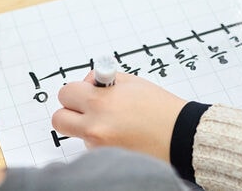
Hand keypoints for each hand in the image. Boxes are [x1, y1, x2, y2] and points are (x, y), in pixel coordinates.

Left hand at [52, 72, 187, 162]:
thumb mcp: (133, 83)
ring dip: (88, 127)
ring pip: (78, 134)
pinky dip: (102, 140)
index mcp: (100, 102)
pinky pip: (92, 147)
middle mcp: (95, 126)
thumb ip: (105, 81)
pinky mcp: (106, 159)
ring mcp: (99, 147)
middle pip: (59, 119)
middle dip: (70, 111)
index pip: (66, 93)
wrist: (181, 136)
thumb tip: (88, 83)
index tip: (87, 91)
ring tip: (116, 123)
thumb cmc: (161, 109)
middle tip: (87, 108)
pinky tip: (122, 135)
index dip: (77, 90)